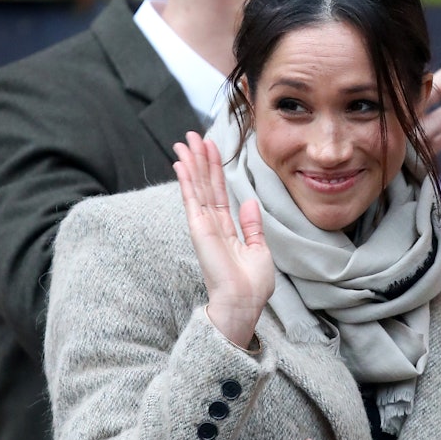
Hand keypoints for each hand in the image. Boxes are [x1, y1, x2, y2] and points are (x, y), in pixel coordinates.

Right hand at [173, 131, 273, 348]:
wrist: (243, 303)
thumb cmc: (252, 285)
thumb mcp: (259, 250)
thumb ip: (252, 226)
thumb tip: (249, 202)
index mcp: (226, 229)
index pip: (218, 192)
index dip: (214, 169)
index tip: (211, 147)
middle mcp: (212, 225)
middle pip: (204, 185)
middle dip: (199, 159)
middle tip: (191, 136)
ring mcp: (203, 226)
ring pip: (196, 187)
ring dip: (190, 163)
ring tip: (184, 141)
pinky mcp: (199, 230)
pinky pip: (192, 199)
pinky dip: (186, 180)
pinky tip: (181, 163)